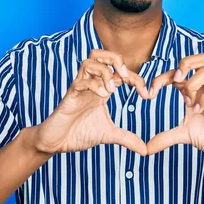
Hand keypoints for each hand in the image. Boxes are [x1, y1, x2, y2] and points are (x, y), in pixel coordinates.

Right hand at [33, 50, 150, 155]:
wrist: (56, 143)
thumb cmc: (79, 133)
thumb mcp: (109, 135)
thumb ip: (127, 138)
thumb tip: (145, 150)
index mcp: (102, 89)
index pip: (120, 71)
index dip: (137, 78)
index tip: (147, 95)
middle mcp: (91, 84)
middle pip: (101, 54)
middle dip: (117, 60)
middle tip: (126, 77)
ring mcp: (79, 88)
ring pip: (89, 61)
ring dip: (105, 71)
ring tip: (113, 90)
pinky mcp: (70, 97)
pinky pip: (80, 81)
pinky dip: (94, 85)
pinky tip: (103, 97)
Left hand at [147, 53, 203, 156]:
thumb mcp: (183, 135)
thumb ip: (165, 138)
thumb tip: (146, 148)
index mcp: (193, 91)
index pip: (176, 72)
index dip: (160, 78)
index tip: (149, 94)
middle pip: (198, 59)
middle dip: (184, 64)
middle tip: (175, 80)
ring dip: (192, 85)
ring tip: (188, 103)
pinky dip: (203, 100)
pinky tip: (198, 112)